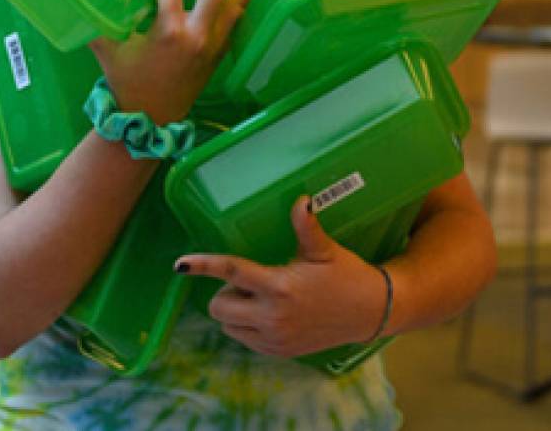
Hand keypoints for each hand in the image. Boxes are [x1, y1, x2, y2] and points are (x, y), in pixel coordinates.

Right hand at [88, 0, 275, 125]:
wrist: (152, 119)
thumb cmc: (127, 83)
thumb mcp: (109, 50)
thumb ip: (99, 21)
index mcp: (169, 32)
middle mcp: (197, 35)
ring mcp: (213, 44)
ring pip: (238, 4)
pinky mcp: (219, 53)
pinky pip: (236, 20)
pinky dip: (247, 0)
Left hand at [175, 196, 390, 358]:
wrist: (370, 313)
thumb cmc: (347, 276)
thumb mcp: (324, 251)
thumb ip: (306, 226)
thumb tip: (301, 199)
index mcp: (279, 287)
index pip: (232, 273)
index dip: (203, 266)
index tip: (180, 264)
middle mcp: (272, 317)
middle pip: (219, 306)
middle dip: (226, 291)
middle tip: (251, 281)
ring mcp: (274, 338)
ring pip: (227, 326)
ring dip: (234, 311)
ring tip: (260, 297)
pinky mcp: (279, 352)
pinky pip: (244, 340)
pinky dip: (246, 327)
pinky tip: (268, 314)